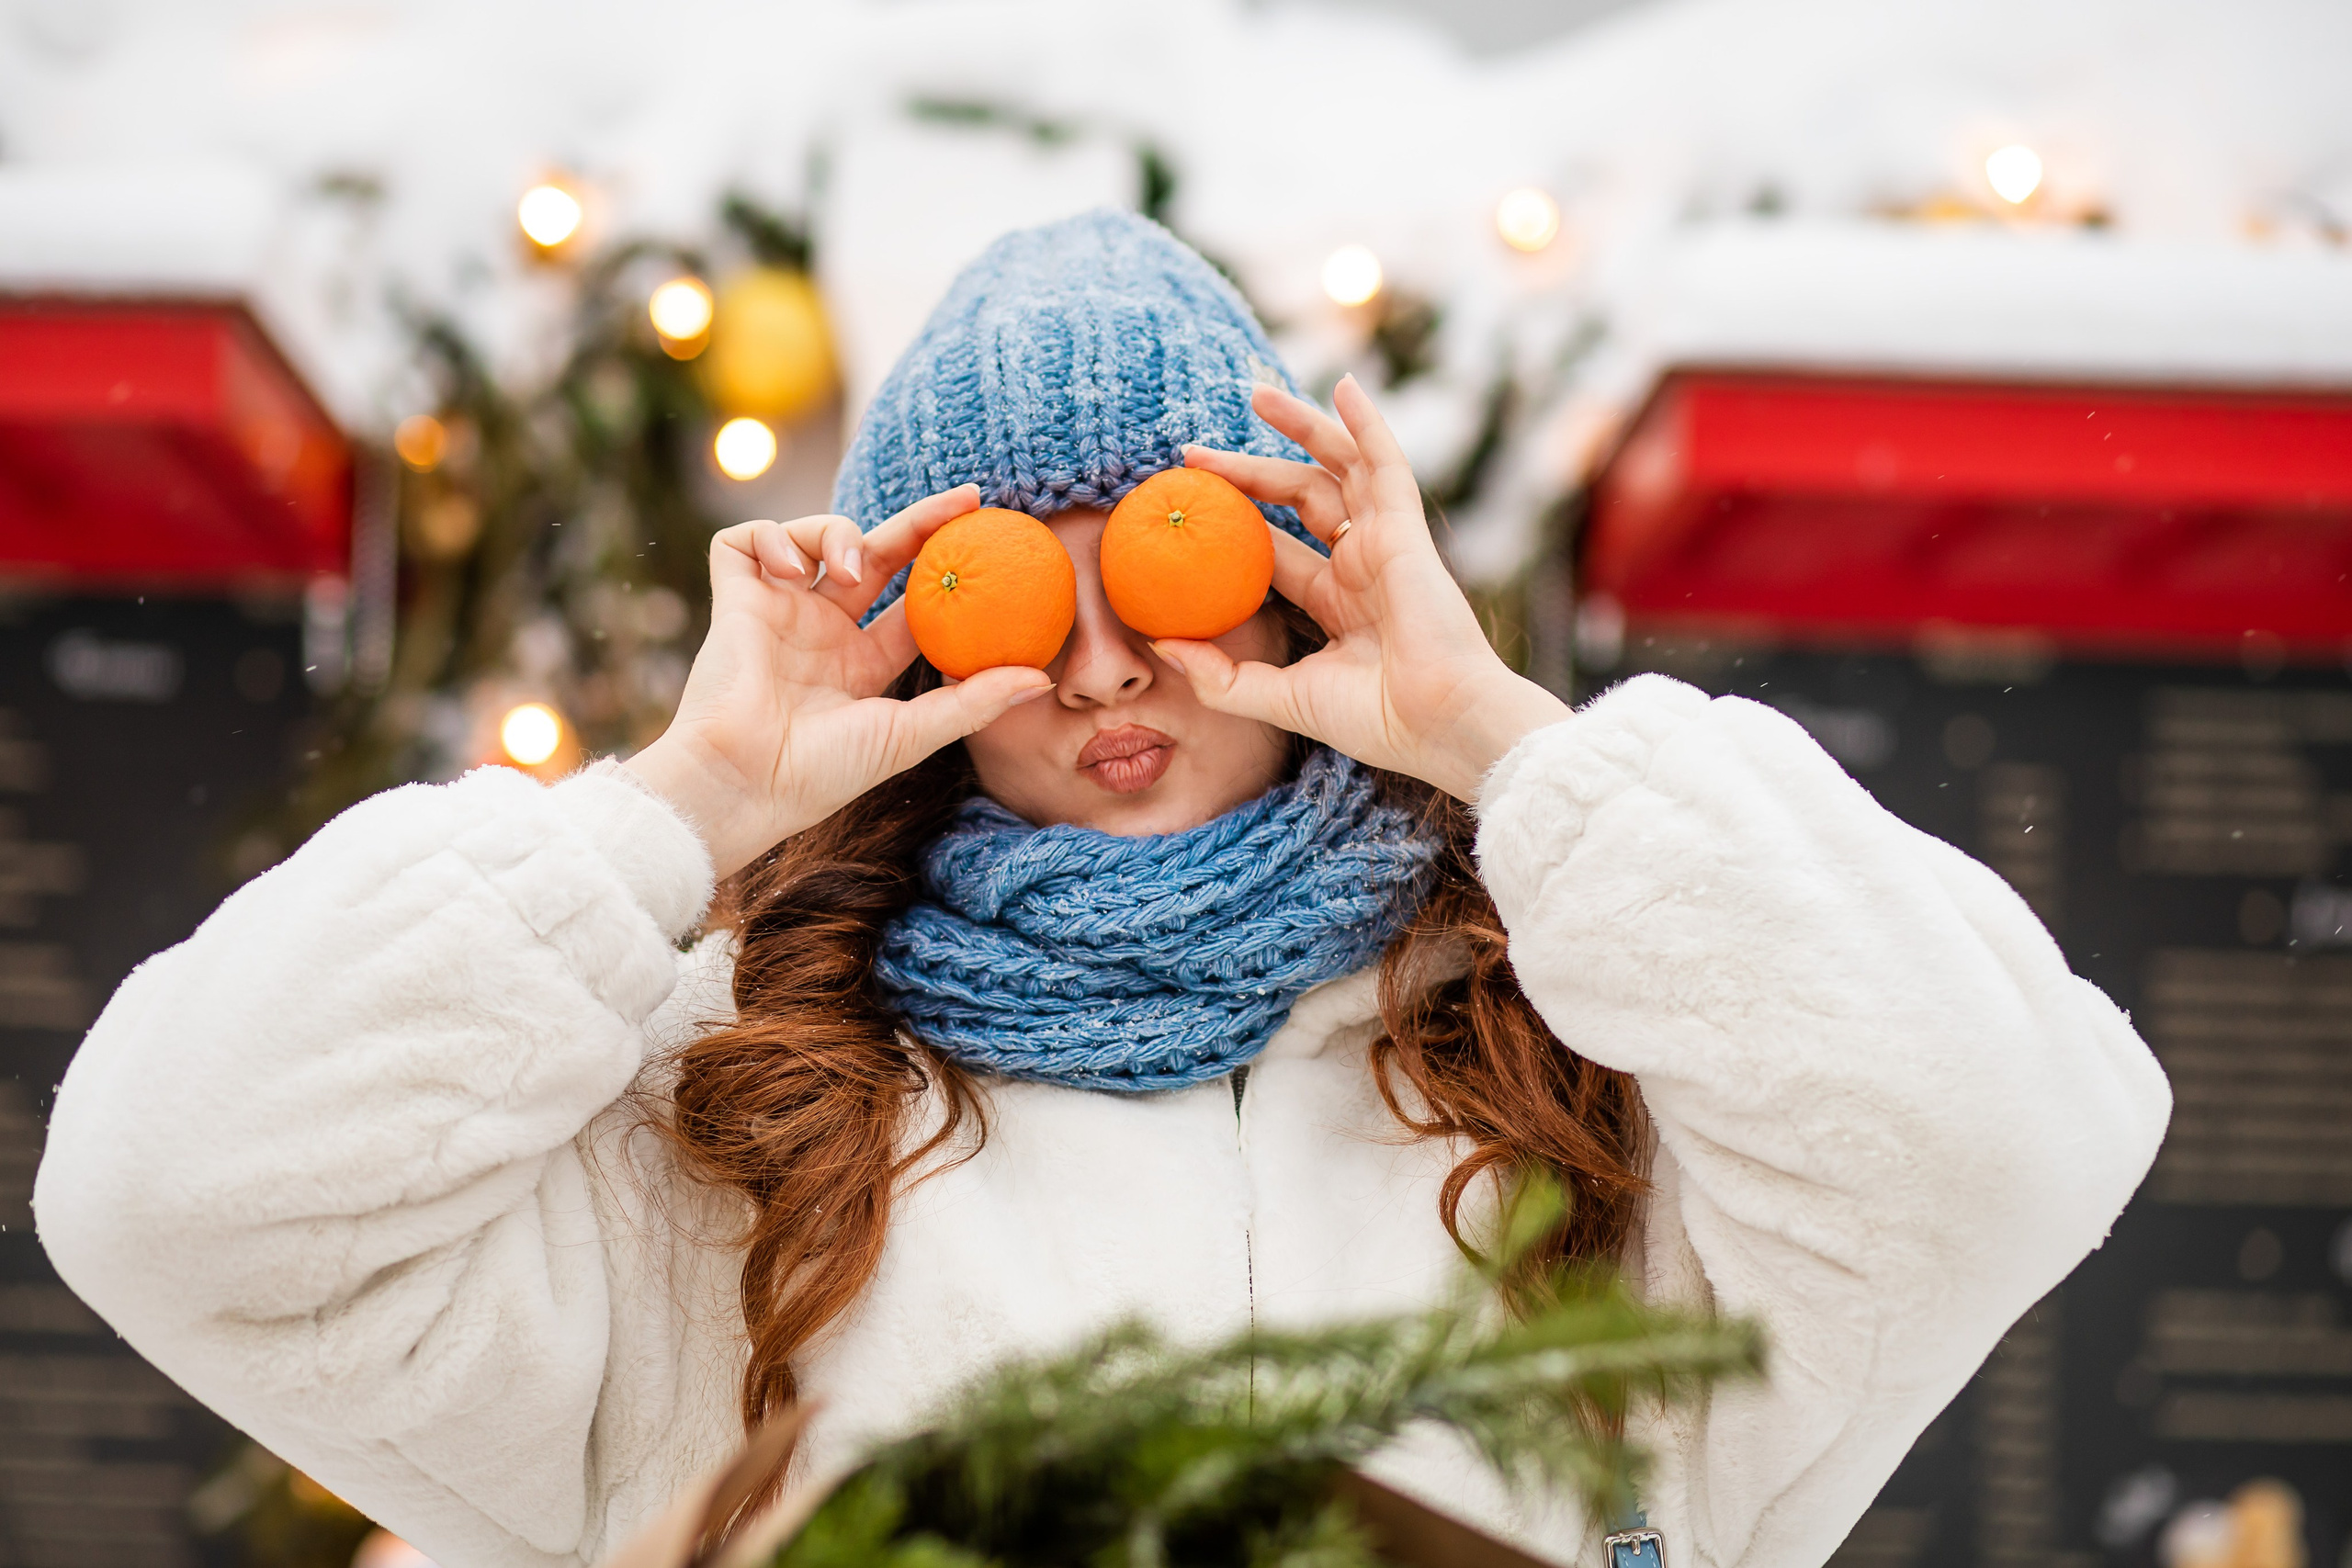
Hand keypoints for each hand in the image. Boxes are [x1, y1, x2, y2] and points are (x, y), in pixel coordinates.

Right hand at [625, 487, 1051, 878]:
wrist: (744, 780)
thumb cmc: (824, 772)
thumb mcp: (910, 734)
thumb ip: (973, 702)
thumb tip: (1042, 678)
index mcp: (861, 664)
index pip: (913, 603)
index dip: (947, 569)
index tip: (990, 539)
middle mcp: (822, 632)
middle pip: (876, 555)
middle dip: (919, 522)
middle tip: (966, 500)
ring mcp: (777, 612)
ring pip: (812, 537)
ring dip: (838, 533)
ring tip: (853, 571)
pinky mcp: (734, 598)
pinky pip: (745, 540)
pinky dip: (772, 537)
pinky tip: (793, 569)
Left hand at [1154, 377, 1569, 802]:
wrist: (1439, 722)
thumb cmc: (1375, 720)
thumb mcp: (1283, 699)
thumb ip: (1222, 678)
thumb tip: (1160, 647)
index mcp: (1337, 602)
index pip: (1275, 549)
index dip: (1234, 525)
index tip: (1184, 506)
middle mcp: (1360, 565)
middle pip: (1298, 498)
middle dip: (1247, 472)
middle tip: (1192, 454)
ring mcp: (1384, 542)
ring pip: (1338, 468)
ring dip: (1301, 427)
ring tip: (1255, 395)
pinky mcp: (1405, 529)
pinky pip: (1385, 462)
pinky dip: (1366, 423)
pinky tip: (1343, 387)